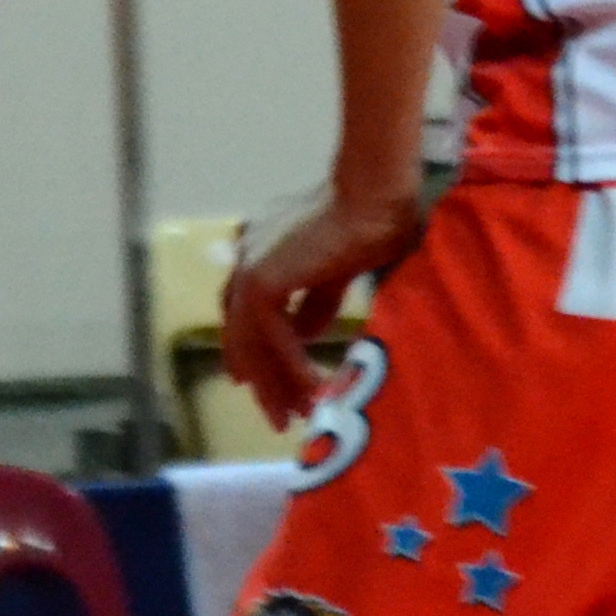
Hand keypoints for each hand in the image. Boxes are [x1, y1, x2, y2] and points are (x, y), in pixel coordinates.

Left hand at [219, 178, 428, 427]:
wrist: (372, 200)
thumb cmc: (367, 226)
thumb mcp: (334, 273)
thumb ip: (314, 304)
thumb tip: (304, 339)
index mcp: (260, 247)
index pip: (244, 309)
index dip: (251, 349)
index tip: (257, 385)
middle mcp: (247, 255)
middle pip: (242, 330)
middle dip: (262, 377)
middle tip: (279, 415)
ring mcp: (250, 266)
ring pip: (253, 341)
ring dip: (276, 382)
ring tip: (297, 415)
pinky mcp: (263, 280)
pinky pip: (273, 338)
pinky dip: (292, 368)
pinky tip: (313, 390)